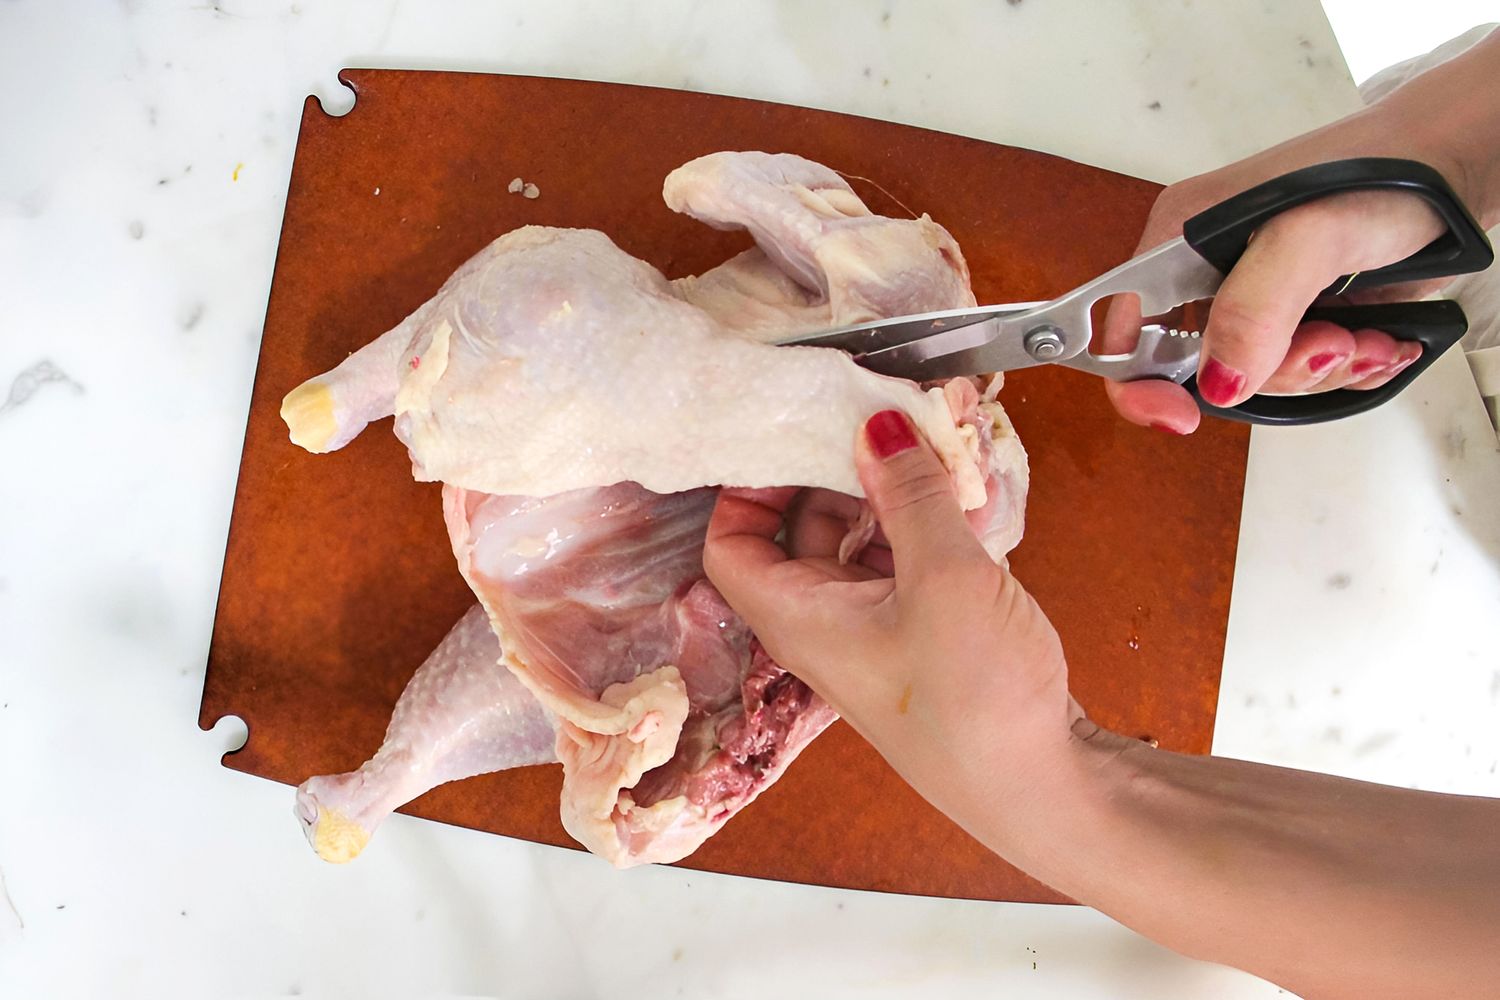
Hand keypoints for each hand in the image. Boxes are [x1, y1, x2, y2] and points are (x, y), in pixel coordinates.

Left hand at [703, 410, 1078, 819]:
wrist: (1042, 787)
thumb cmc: (974, 700)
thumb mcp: (943, 577)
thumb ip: (909, 492)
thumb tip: (877, 423)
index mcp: (797, 614)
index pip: (731, 540)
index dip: (749, 483)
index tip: (793, 432)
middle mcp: (826, 621)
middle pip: (803, 526)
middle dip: (842, 468)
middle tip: (883, 416)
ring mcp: (878, 628)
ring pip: (867, 538)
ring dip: (899, 489)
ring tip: (940, 437)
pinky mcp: (926, 633)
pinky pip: (913, 560)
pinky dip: (936, 521)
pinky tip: (977, 487)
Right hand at [1104, 107, 1457, 432]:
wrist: (1452, 170)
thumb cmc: (1380, 176)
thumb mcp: (1308, 236)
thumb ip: (1256, 309)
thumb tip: (1219, 382)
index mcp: (1177, 239)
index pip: (1123, 331)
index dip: (1141, 383)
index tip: (1183, 414)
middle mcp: (1204, 273)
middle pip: (1201, 369)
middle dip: (1271, 371)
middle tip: (1327, 342)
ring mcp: (1250, 299)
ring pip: (1256, 379)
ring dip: (1321, 369)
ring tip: (1365, 333)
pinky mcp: (1291, 319)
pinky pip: (1297, 375)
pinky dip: (1343, 369)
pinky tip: (1375, 337)